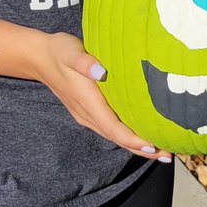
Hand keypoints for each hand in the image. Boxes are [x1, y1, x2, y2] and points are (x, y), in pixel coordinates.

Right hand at [35, 32, 171, 161]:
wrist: (39, 57)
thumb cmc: (59, 51)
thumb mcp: (70, 51)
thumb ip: (84, 61)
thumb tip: (101, 72)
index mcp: (87, 101)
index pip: (113, 127)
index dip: (133, 139)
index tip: (153, 146)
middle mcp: (87, 113)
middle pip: (117, 138)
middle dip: (141, 148)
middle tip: (167, 155)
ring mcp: (86, 114)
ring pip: (114, 135)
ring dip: (135, 144)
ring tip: (160, 149)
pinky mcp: (87, 111)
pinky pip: (110, 128)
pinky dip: (126, 135)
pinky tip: (139, 134)